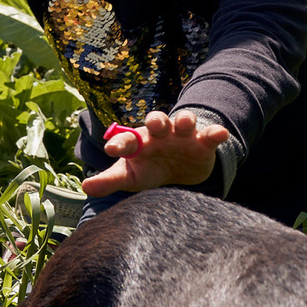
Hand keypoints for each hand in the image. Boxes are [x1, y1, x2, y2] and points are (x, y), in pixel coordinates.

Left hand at [79, 109, 229, 197]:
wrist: (181, 170)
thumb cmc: (149, 170)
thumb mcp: (131, 177)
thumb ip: (110, 180)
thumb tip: (86, 186)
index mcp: (139, 142)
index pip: (127, 139)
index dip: (119, 143)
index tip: (111, 150)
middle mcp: (160, 134)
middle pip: (156, 120)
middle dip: (156, 120)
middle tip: (154, 125)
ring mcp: (182, 136)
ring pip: (184, 121)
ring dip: (184, 120)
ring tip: (185, 124)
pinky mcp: (203, 142)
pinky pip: (210, 134)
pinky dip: (215, 132)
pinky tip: (220, 134)